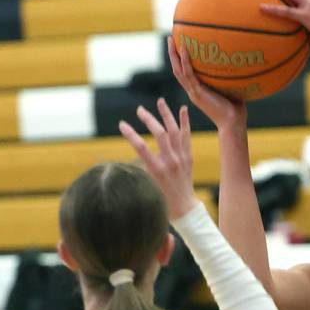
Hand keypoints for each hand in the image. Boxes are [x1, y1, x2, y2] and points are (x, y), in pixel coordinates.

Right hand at [119, 98, 197, 220]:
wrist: (184, 208)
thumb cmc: (160, 199)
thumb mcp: (145, 186)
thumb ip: (136, 170)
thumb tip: (121, 160)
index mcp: (156, 169)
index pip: (141, 147)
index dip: (130, 134)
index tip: (121, 124)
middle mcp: (170, 161)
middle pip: (159, 133)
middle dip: (148, 119)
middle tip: (139, 110)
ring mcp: (181, 158)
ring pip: (175, 131)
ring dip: (167, 115)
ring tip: (160, 102)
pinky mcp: (188, 157)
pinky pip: (187, 136)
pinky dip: (185, 122)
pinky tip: (183, 109)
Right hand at [167, 37, 247, 132]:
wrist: (233, 123)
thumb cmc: (236, 109)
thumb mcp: (232, 89)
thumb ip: (231, 78)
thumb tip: (241, 62)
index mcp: (198, 90)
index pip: (185, 73)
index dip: (180, 60)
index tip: (180, 46)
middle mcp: (192, 90)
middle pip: (177, 69)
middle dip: (173, 54)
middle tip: (171, 38)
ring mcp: (193, 92)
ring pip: (178, 70)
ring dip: (173, 54)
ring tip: (171, 39)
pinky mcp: (197, 93)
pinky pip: (188, 74)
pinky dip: (186, 61)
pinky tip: (185, 48)